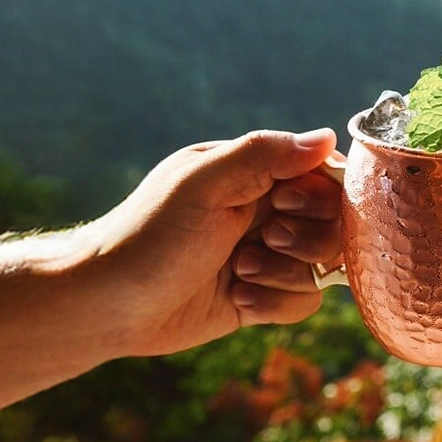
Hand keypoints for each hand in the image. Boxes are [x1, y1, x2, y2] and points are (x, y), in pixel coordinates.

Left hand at [72, 128, 346, 357]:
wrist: (106, 305)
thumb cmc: (149, 234)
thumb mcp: (204, 183)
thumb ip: (264, 155)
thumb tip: (327, 136)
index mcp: (255, 173)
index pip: (326, 175)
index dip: (321, 196)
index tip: (284, 206)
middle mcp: (266, 211)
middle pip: (335, 223)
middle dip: (306, 239)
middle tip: (264, 239)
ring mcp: (265, 256)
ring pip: (323, 267)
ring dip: (286, 274)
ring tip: (241, 272)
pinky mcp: (260, 298)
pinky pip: (303, 302)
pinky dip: (276, 305)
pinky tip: (238, 301)